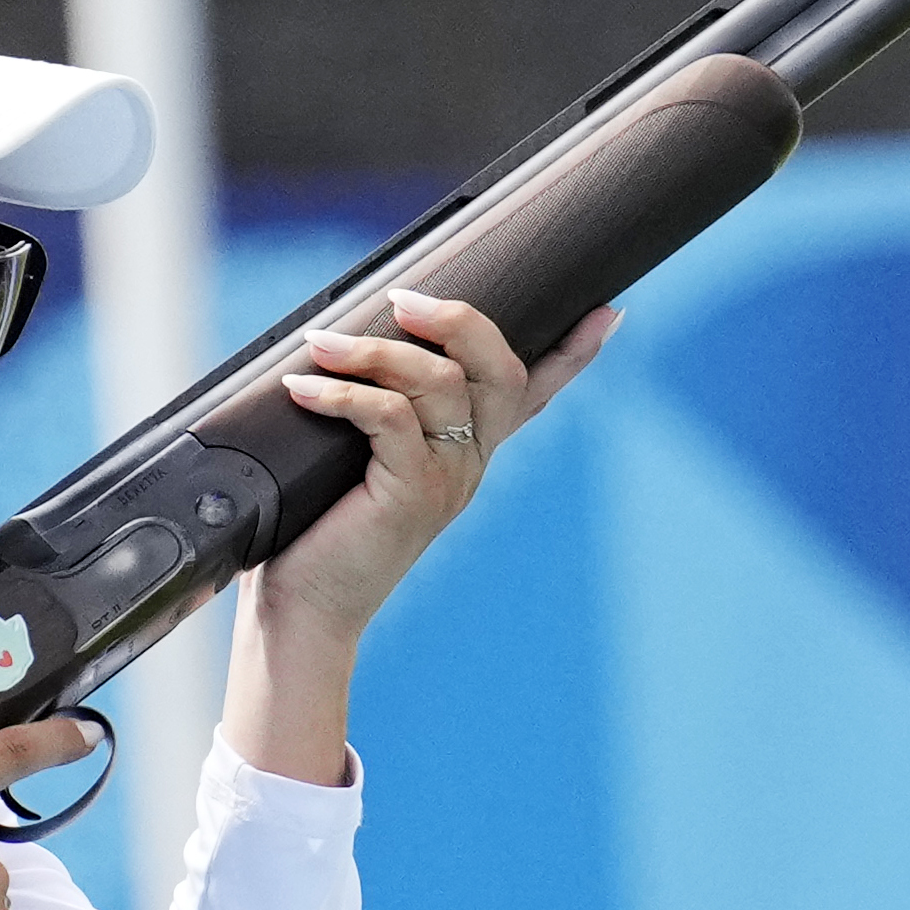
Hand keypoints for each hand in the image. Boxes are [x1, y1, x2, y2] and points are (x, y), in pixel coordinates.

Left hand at [225, 293, 617, 783]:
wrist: (307, 611)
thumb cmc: (319, 529)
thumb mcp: (354, 461)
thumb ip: (368, 413)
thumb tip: (330, 342)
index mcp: (468, 451)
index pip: (534, 395)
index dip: (574, 354)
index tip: (608, 311)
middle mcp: (471, 462)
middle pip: (499, 369)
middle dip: (459, 320)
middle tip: (401, 298)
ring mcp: (449, 478)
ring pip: (439, 382)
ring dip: (375, 351)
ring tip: (322, 342)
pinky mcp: (413, 493)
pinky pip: (389, 417)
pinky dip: (342, 394)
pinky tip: (301, 389)